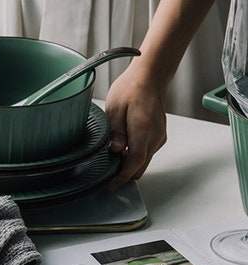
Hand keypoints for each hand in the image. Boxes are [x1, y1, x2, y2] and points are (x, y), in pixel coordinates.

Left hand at [104, 64, 167, 190]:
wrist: (150, 77)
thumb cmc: (131, 89)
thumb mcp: (114, 108)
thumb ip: (115, 132)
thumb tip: (115, 151)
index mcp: (143, 130)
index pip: (134, 162)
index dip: (122, 177)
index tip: (110, 187)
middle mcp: (155, 136)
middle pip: (140, 166)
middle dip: (124, 173)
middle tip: (105, 173)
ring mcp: (159, 137)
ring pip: (144, 161)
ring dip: (129, 164)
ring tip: (111, 156)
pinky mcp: (159, 135)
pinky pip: (147, 152)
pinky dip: (135, 155)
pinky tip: (122, 147)